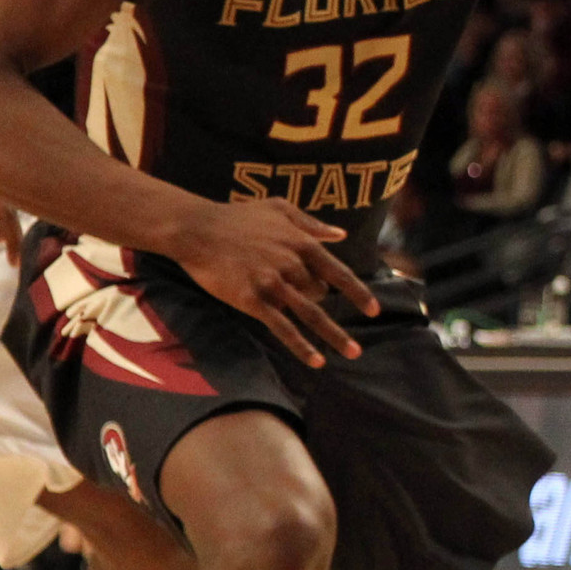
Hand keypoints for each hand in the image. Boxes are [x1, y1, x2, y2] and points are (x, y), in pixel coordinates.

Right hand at [179, 199, 377, 365]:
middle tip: (303, 301)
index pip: (340, 273)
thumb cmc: (237, 216)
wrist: (196, 228)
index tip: (374, 310)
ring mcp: (273, 283)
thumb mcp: (278, 208)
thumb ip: (311, 222)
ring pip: (310, 313)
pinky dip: (301, 345)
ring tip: (353, 352)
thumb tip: (340, 233)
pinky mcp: (252, 299)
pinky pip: (283, 327)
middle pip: (320, 294)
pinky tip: (316, 361)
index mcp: (301, 243)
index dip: (359, 293)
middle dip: (318, 301)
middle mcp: (292, 264)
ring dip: (334, 335)